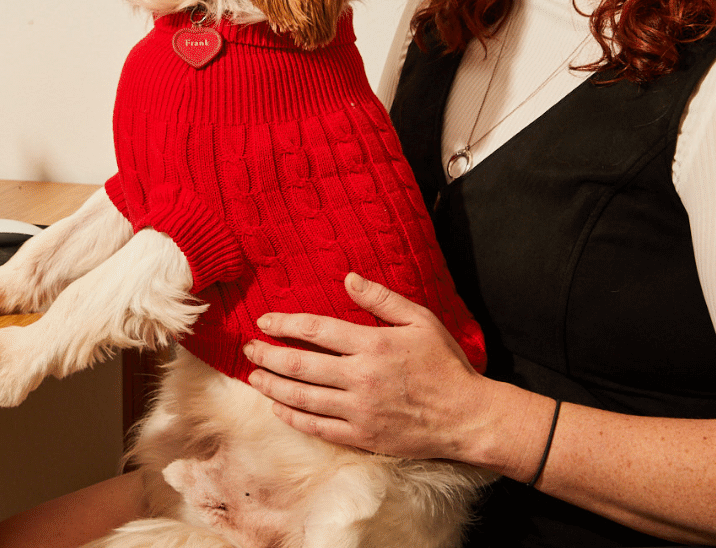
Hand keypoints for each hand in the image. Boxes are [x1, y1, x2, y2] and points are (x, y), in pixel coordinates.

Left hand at [242, 272, 498, 461]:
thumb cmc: (445, 365)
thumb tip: (348, 278)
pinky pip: (317, 427)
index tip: (264, 321)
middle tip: (248, 349)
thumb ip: (382, 299)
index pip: (316, 330)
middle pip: (299, 365)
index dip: (284, 324)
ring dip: (272, 386)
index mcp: (373, 345)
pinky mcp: (362, 436)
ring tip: (253, 377)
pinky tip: (278, 407)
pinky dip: (293, 417)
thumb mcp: (421, 320)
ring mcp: (359, 410)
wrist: (467, 417)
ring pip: (302, 397)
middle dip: (267, 355)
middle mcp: (361, 378)